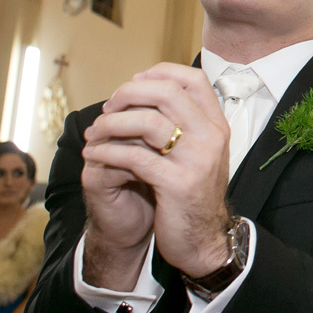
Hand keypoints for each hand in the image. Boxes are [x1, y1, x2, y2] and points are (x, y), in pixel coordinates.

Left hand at [84, 63, 233, 277]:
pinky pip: (135, 157)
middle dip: (129, 93)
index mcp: (216, 125)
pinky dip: (109, 152)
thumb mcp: (198, 153)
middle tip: (109, 106)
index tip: (134, 82)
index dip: (160, 72)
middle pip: (168, 93)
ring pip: (148, 122)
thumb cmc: (192, 194)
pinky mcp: (178, 184)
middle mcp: (211, 137)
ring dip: (113, 123)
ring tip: (96, 132)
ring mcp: (197, 160)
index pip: (193, 79)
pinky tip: (96, 154)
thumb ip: (183, 124)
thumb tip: (146, 92)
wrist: (203, 240)